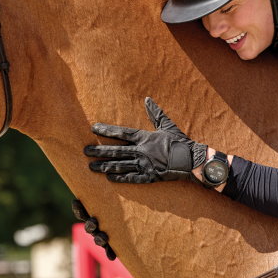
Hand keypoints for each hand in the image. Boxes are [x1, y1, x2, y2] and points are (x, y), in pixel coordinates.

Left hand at [85, 97, 206, 183]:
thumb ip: (155, 112)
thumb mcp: (167, 125)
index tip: (93, 128)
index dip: (107, 130)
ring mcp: (144, 165)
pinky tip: (109, 178)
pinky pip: (131, 178)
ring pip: (120, 166)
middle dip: (99, 151)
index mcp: (145, 138)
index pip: (121, 132)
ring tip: (91, 167)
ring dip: (104, 166)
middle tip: (85, 151)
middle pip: (116, 151)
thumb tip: (147, 99)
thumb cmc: (179, 141)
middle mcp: (141, 151)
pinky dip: (120, 178)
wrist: (192, 160)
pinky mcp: (149, 177)